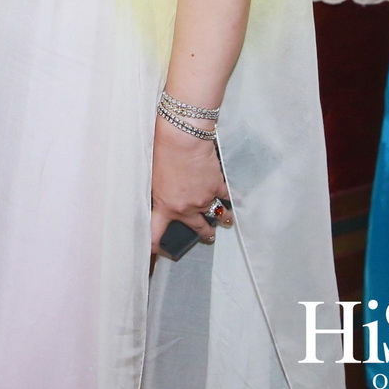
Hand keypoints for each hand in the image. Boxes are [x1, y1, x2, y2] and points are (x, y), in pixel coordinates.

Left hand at [150, 114, 231, 257]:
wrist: (182, 138)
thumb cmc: (162, 151)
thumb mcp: (153, 177)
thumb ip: (160, 193)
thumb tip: (163, 199)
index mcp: (165, 205)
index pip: (156, 231)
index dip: (156, 245)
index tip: (157, 251)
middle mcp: (185, 208)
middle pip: (198, 228)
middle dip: (204, 233)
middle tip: (207, 236)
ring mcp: (203, 199)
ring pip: (216, 215)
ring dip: (222, 218)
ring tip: (225, 220)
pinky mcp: (217, 186)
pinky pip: (227, 198)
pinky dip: (230, 199)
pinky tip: (236, 201)